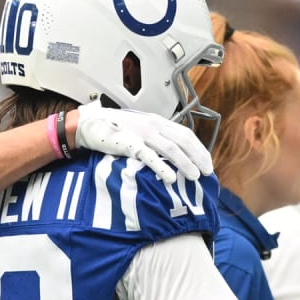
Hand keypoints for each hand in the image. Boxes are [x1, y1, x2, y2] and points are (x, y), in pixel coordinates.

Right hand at [74, 101, 213, 182]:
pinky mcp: (129, 143)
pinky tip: (170, 177)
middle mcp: (153, 125)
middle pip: (183, 140)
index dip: (199, 148)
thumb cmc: (115, 130)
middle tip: (208, 172)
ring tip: (195, 176)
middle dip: (198, 156)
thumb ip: (155, 139)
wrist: (91, 125)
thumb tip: (173, 154)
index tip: (208, 163)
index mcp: (157, 122)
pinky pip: (149, 156)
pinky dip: (161, 166)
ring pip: (171, 148)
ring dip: (185, 163)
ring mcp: (142, 133)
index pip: (186, 134)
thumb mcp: (140, 131)